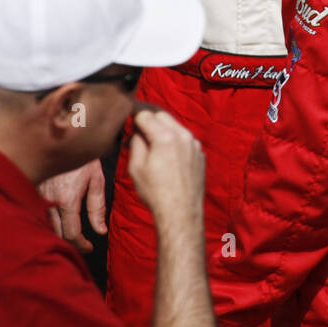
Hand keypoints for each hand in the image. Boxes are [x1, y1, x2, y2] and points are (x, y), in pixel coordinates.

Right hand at [39, 160, 105, 251]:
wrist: (64, 132)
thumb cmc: (82, 154)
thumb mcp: (96, 179)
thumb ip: (97, 207)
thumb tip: (100, 231)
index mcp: (66, 198)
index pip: (71, 234)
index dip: (82, 245)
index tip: (90, 246)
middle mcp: (49, 199)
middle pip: (57, 233)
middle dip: (71, 241)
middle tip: (83, 242)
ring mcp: (37, 194)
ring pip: (46, 225)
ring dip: (59, 232)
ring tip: (73, 231)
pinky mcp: (31, 188)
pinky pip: (38, 212)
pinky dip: (48, 220)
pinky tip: (59, 218)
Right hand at [127, 108, 204, 222]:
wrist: (181, 212)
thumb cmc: (155, 192)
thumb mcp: (136, 167)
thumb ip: (136, 142)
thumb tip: (138, 131)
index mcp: (165, 137)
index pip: (145, 114)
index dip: (134, 114)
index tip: (127, 115)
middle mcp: (183, 135)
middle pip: (162, 115)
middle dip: (149, 118)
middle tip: (137, 127)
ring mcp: (194, 144)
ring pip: (175, 126)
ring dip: (162, 129)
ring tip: (150, 142)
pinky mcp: (200, 154)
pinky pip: (185, 139)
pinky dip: (174, 140)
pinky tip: (166, 154)